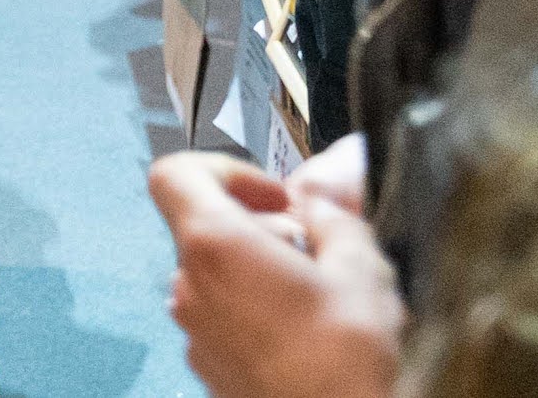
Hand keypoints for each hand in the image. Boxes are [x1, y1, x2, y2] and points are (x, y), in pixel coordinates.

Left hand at [150, 144, 400, 397]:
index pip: (175, 174)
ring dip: (261, 273)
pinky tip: (305, 336)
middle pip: (206, 228)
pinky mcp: (208, 366)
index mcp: (215, 246)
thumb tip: (322, 203)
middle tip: (316, 253)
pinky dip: (255, 312)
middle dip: (261, 229)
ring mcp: (194, 330)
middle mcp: (189, 285)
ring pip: (217, 276)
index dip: (225, 170)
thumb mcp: (362, 273)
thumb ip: (335, 221)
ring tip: (318, 299)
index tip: (274, 196)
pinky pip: (223, 318)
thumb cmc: (345, 363)